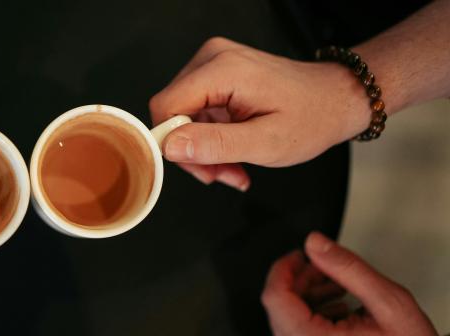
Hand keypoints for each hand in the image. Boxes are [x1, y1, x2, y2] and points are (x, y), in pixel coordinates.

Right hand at [149, 37, 372, 190]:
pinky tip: (233, 152)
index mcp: (222, 70)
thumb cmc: (311, 118)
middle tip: (222, 174)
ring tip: (232, 168)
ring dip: (204, 148)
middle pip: (172, 112)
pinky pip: (196, 110)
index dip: (173, 143)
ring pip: (182, 115)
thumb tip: (170, 146)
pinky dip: (211, 137)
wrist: (336, 99)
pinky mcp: (217, 72)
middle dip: (193, 150)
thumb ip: (215, 145)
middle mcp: (213, 58)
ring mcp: (214, 62)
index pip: (165, 106)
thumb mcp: (265, 143)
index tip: (200, 167)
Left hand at [261, 232, 436, 335]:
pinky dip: (315, 313)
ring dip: (310, 296)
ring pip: (290, 318)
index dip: (283, 269)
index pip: (275, 298)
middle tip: (324, 267)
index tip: (298, 255)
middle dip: (302, 280)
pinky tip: (341, 306)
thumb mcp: (388, 302)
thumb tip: (315, 243)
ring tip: (339, 286)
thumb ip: (349, 268)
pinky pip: (301, 332)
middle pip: (280, 306)